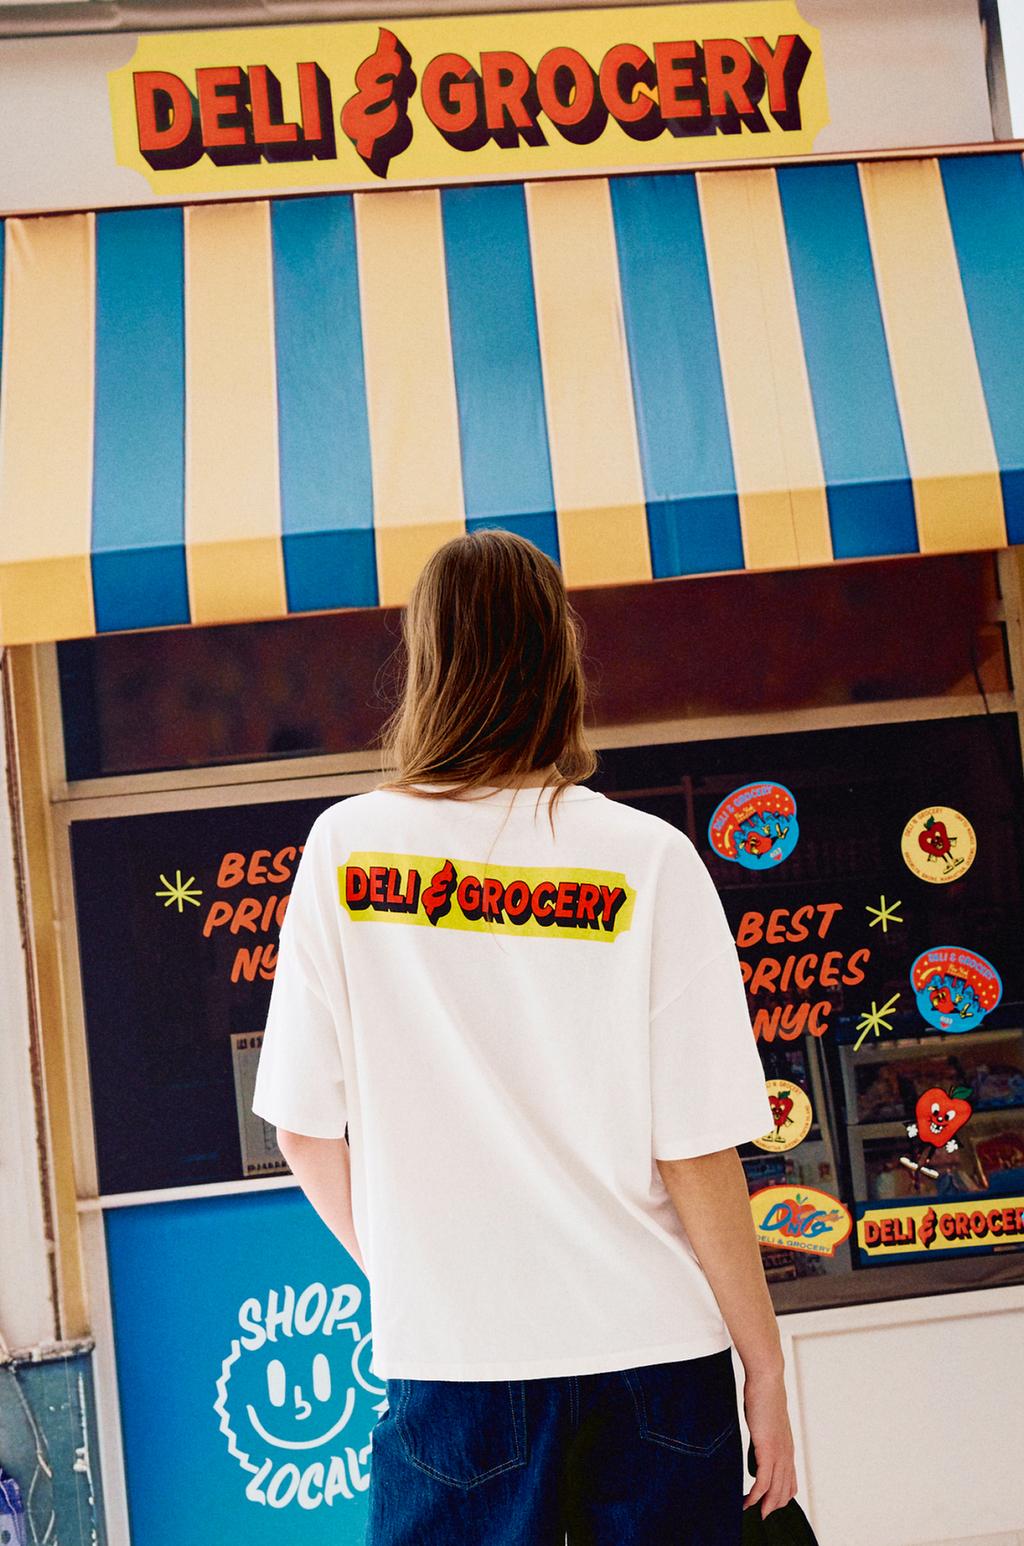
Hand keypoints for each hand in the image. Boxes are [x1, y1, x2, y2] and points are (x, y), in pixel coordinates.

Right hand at [742, 1364, 797, 1518]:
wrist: (767, 1380)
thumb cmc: (764, 1395)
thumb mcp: (766, 1420)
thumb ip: (765, 1433)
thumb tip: (758, 1439)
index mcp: (787, 1448)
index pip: (790, 1482)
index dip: (781, 1497)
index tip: (769, 1505)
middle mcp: (786, 1454)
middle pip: (784, 1490)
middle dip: (773, 1506)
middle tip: (760, 1515)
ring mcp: (779, 1453)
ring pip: (775, 1490)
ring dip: (764, 1505)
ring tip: (751, 1511)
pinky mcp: (768, 1450)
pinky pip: (763, 1481)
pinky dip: (755, 1495)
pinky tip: (747, 1501)